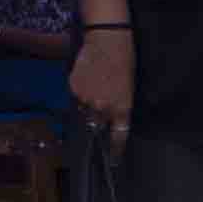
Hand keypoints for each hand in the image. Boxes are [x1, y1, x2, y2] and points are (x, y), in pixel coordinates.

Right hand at [72, 23, 136, 147]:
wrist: (107, 41)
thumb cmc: (124, 61)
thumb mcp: (129, 87)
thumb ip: (119, 105)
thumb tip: (108, 116)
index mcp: (122, 107)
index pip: (118, 135)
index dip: (116, 149)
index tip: (114, 160)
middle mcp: (103, 107)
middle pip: (97, 123)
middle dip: (98, 118)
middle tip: (102, 100)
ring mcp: (86, 98)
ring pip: (85, 108)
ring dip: (89, 101)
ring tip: (97, 82)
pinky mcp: (73, 88)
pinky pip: (77, 95)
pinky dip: (81, 90)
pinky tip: (89, 76)